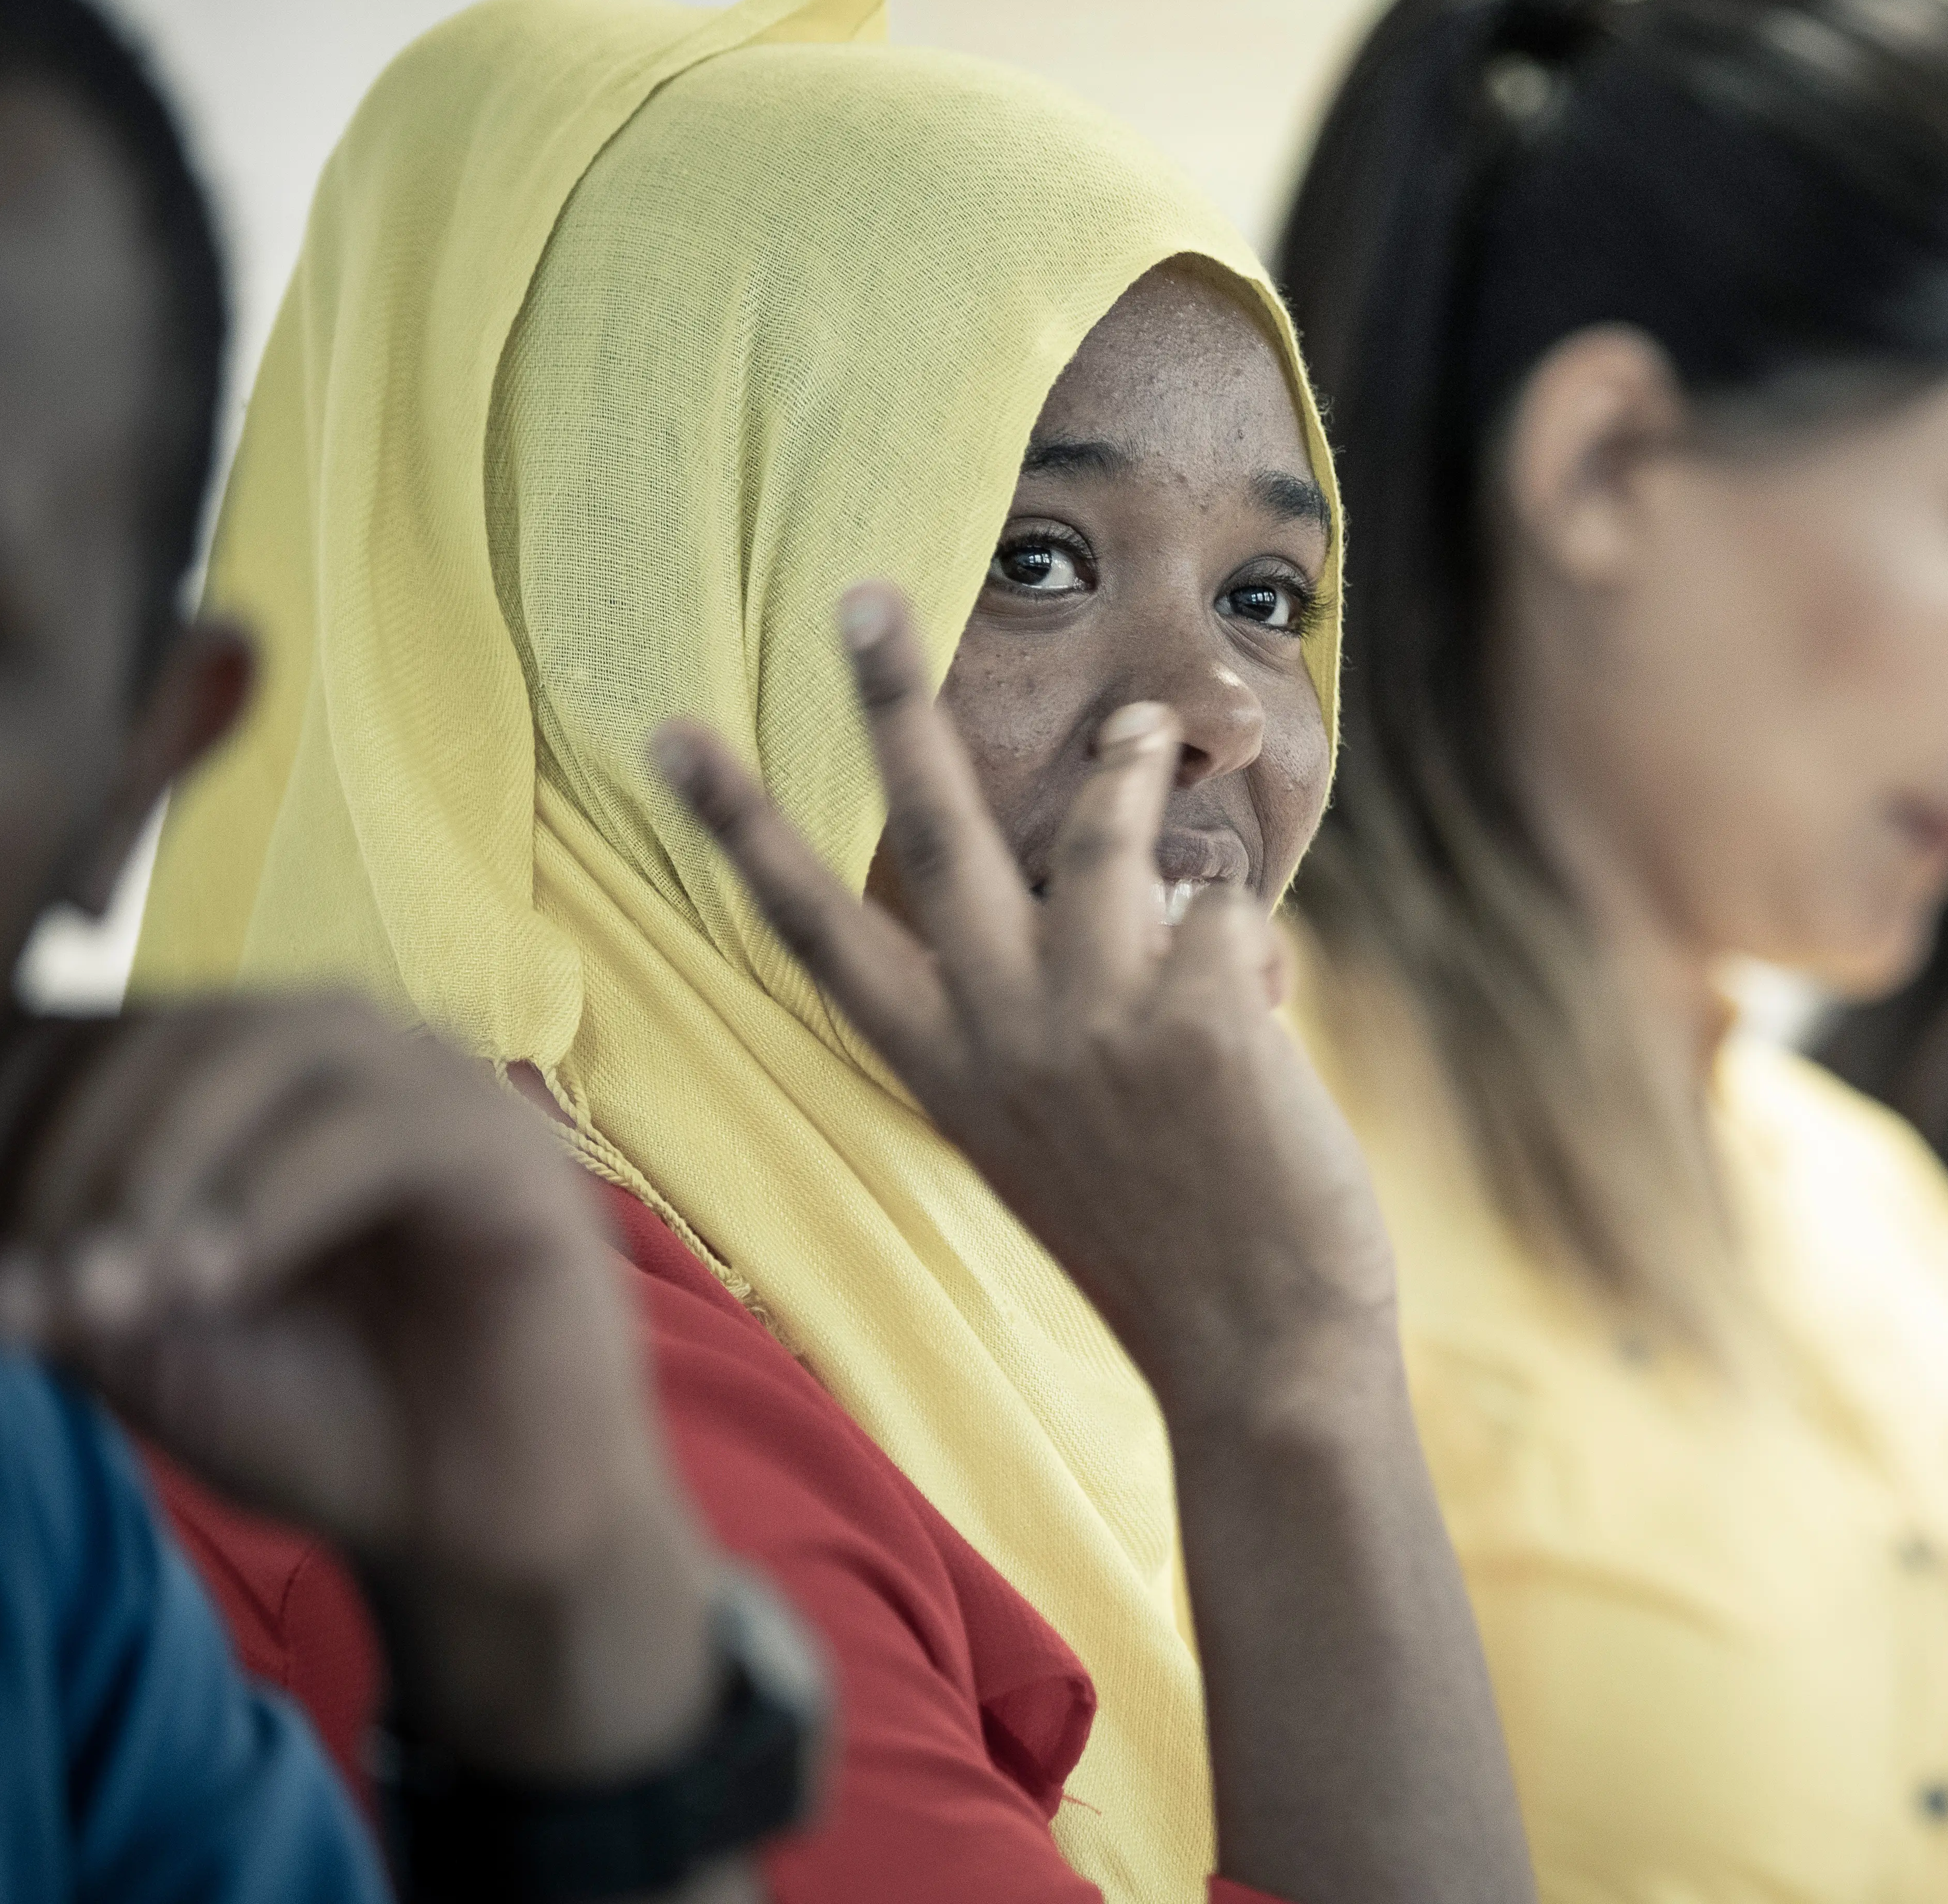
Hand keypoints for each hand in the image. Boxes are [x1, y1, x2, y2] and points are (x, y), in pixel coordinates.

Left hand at [0, 997, 720, 1780]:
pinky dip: (267, 1200)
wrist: (475, 1529)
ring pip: (264, 1045)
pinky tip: (210, 1285)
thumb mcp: (145, 1342)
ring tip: (109, 1295)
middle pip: (168, 1026)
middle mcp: (343, 1056)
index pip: (97, 1031)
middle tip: (19, 1292)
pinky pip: (371, 1128)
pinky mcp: (509, 1150)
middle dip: (65, 1156)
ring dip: (154, 1165)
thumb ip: (60, 1266)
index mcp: (250, 1086)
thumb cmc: (323, 1424)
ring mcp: (437, 1087)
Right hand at [653, 583, 1396, 1424]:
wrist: (1259, 1354)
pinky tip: (1275, 1016)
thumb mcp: (1057, 1133)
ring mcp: (1095, 1014)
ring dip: (1128, 764)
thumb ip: (1049, 1021)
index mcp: (945, 1068)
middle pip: (932, 830)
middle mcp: (1001, 1031)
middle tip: (867, 593)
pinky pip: (1225, 910)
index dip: (743, 827)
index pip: (816, 927)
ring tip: (1146, 730)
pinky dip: (1258, 949)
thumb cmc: (1170, 1244)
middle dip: (894, 701)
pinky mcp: (1198, 1010)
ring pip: (1100, 826)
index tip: (672, 731)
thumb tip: (1133, 895)